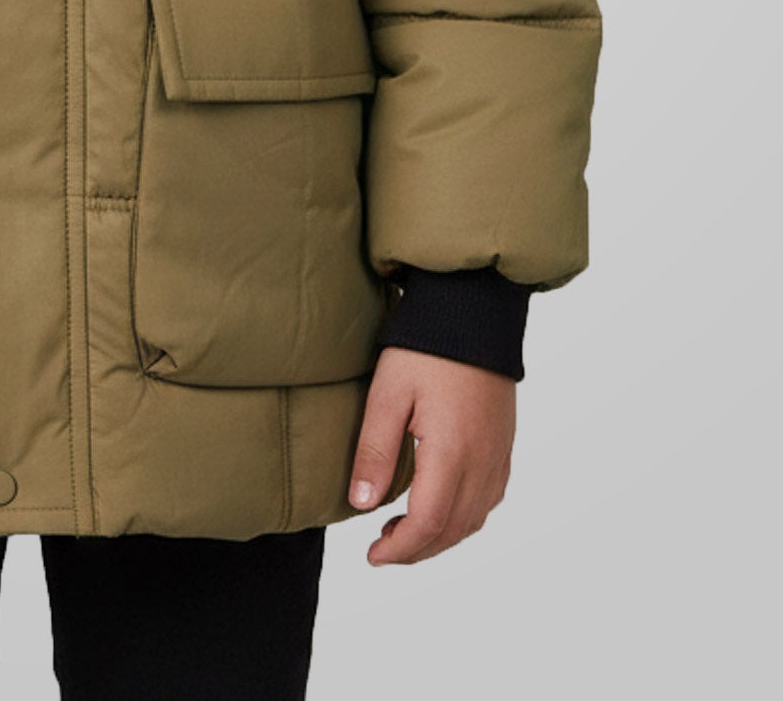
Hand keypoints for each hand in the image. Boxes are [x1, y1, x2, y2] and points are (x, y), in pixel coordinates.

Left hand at [348, 345, 514, 564]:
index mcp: (452, 454)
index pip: (428, 524)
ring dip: (441, 537)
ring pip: (474, 520)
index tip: (372, 556)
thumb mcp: (389, 393)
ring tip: (404, 531)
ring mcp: (498, 455)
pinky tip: (441, 505)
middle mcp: (483, 463)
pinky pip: (489, 499)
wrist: (475, 311)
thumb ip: (375, 451)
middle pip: (453, 530)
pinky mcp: (504, 444)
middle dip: (417, 550)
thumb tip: (362, 506)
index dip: (400, 550)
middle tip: (382, 548)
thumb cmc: (427, 347)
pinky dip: (464, 517)